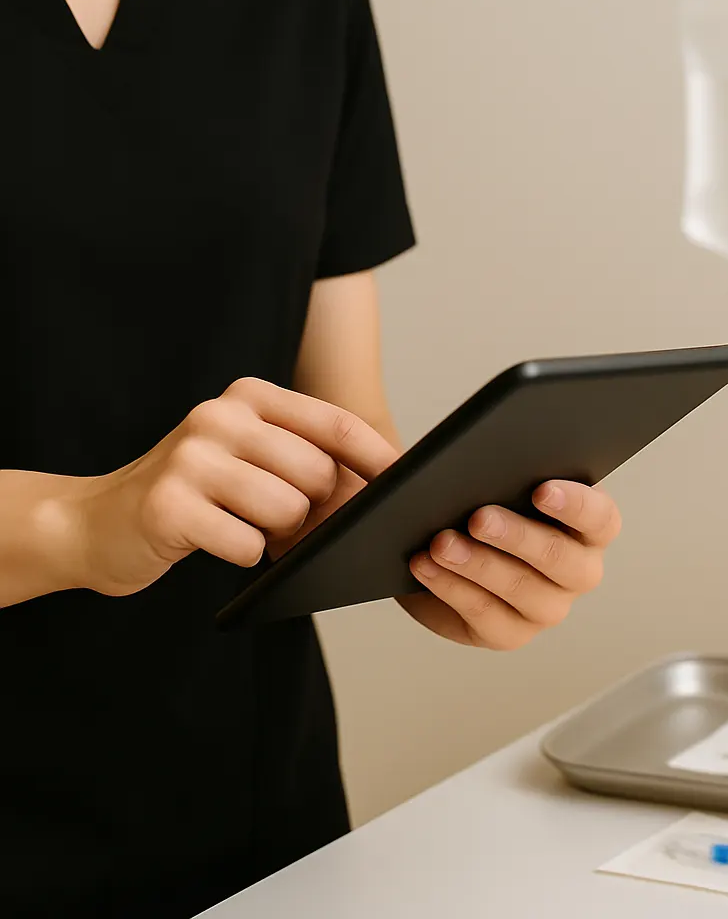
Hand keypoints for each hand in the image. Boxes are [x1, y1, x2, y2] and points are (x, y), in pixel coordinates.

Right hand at [72, 378, 397, 595]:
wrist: (93, 523)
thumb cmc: (194, 494)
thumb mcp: (248, 459)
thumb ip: (306, 460)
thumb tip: (386, 487)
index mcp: (249, 396)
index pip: (336, 424)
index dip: (379, 459)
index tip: (410, 486)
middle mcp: (220, 415)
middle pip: (318, 474)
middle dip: (317, 511)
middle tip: (292, 525)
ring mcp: (191, 457)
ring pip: (288, 510)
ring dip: (279, 536)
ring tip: (248, 527)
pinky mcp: (168, 505)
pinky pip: (247, 545)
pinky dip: (244, 555)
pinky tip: (216, 540)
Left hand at [401, 481, 621, 649]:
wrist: (441, 539)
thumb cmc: (481, 498)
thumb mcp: (492, 475)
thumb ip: (496, 463)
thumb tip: (475, 455)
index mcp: (589, 526)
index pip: (601, 518)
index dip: (576, 506)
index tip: (540, 490)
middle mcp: (579, 571)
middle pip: (561, 558)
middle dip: (517, 536)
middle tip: (479, 518)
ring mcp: (548, 607)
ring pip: (523, 590)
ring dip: (479, 565)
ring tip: (441, 543)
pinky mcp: (510, 634)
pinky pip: (486, 616)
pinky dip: (453, 588)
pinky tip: (426, 566)